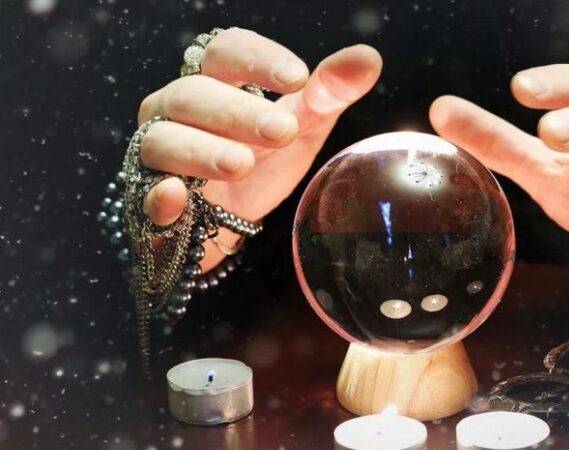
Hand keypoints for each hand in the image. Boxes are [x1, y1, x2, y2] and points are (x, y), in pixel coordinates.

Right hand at [136, 28, 381, 270]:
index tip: (297, 77)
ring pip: (164, 139)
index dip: (257, 59)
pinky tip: (177, 197)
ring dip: (202, 149)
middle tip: (282, 130)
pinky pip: (144, 194)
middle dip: (239, 111)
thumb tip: (368, 58)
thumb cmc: (259, 161)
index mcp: (214, 82)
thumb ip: (328, 95)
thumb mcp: (299, 128)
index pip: (224, 51)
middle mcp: (175, 108)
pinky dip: (159, 195)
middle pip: (194, 93)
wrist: (225, 223)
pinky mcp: (148, 200)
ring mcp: (155, 153)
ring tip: (241, 163)